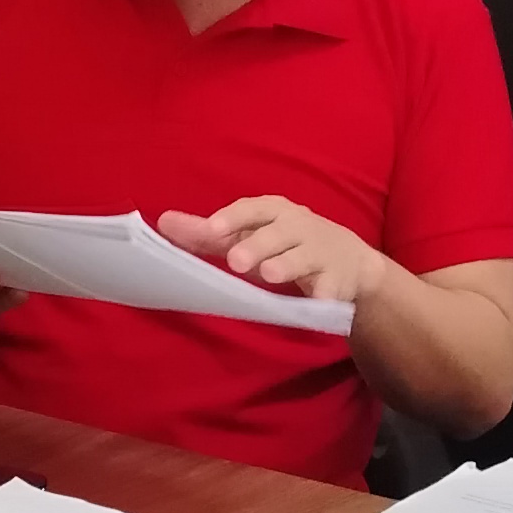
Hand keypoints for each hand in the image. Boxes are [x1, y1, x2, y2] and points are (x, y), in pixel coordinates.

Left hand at [154, 196, 386, 308]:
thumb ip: (209, 233)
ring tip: (269, 274)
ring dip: (286, 264)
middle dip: (258, 245)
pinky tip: (315, 303)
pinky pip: (331, 288)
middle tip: (235, 261)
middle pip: (278, 233)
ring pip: (303, 257)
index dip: (232, 218)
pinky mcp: (337, 281)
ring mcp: (320, 253)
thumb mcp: (250, 235)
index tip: (211, 229)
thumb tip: (164, 223)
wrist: (349, 261)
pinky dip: (324, 295)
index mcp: (274, 212)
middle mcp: (299, 227)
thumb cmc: (285, 244)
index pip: (252, 210)